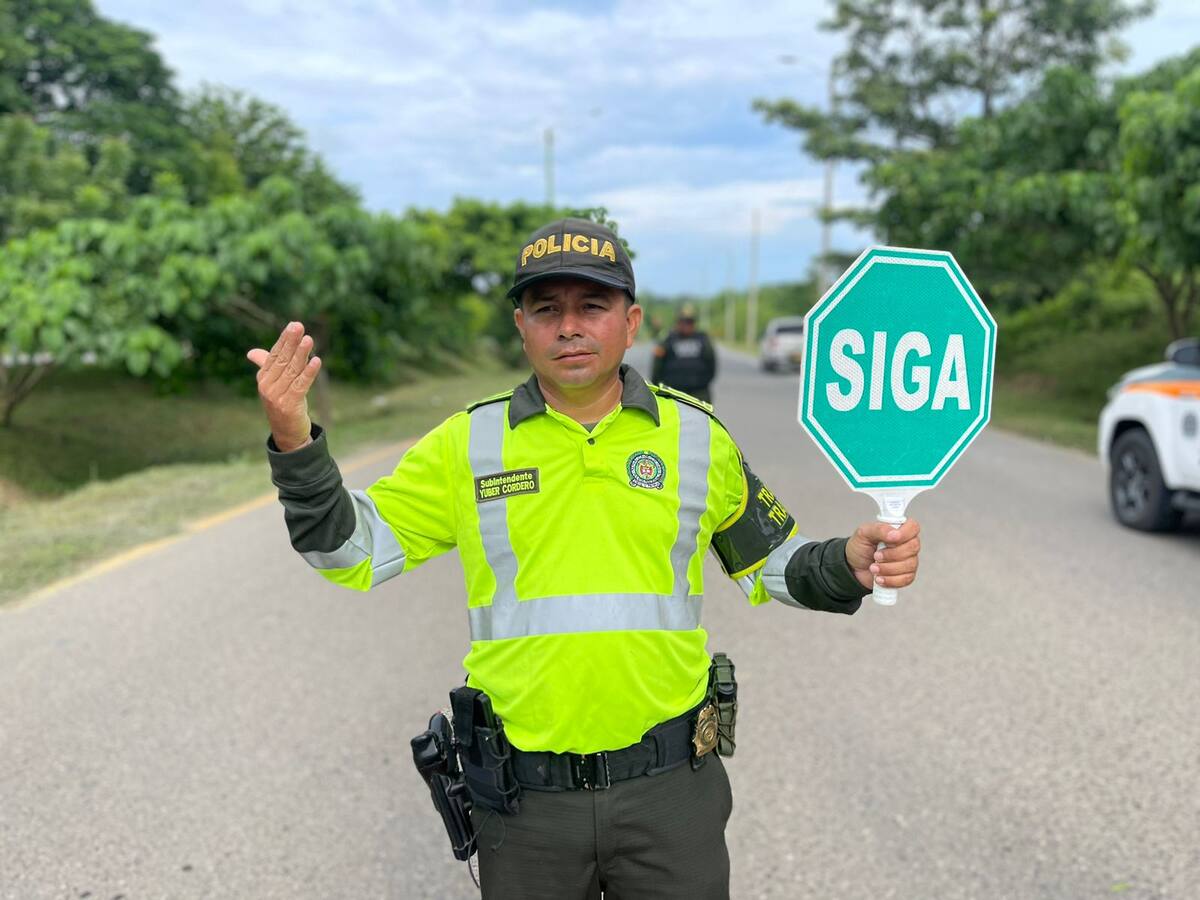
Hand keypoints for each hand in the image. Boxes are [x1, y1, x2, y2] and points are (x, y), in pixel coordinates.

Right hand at [246, 321, 321, 451]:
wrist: (287, 433)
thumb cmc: (283, 403)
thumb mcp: (274, 384)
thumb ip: (266, 366)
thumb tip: (251, 352)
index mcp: (264, 377)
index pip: (275, 354)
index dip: (285, 340)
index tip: (294, 325)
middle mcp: (268, 386)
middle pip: (282, 360)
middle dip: (291, 342)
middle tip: (299, 326)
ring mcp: (277, 396)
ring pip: (292, 371)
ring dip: (301, 354)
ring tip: (309, 340)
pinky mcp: (289, 405)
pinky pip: (301, 385)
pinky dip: (309, 373)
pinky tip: (316, 361)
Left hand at [844, 519, 920, 591]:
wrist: (853, 568)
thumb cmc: (860, 547)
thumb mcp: (864, 533)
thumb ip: (879, 529)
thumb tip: (894, 533)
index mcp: (899, 530)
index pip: (913, 527)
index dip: (904, 534)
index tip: (890, 539)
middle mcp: (907, 545)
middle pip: (913, 548)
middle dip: (891, 554)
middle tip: (875, 555)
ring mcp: (908, 561)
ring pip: (909, 565)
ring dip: (888, 568)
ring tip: (873, 568)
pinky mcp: (905, 576)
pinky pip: (905, 579)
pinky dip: (890, 580)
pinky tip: (879, 578)